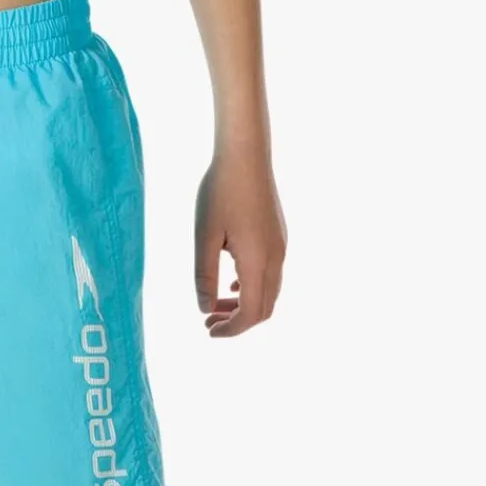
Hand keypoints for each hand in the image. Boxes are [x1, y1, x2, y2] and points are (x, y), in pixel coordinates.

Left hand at [194, 148, 285, 336]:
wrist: (246, 156)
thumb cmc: (220, 191)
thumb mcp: (205, 235)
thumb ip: (204, 274)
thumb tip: (204, 307)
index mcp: (258, 262)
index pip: (251, 313)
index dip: (231, 329)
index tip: (208, 330)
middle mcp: (276, 258)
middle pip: (263, 308)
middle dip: (237, 320)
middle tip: (208, 320)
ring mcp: (281, 246)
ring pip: (269, 291)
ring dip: (244, 303)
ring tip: (215, 302)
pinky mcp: (279, 235)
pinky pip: (271, 274)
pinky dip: (252, 286)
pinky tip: (232, 282)